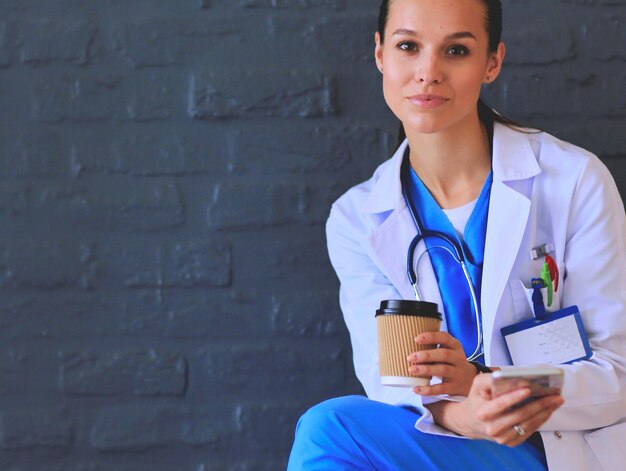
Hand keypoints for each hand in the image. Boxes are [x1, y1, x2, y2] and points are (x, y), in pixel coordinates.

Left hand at [406, 331, 476, 396]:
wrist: (469, 380)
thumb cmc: (451, 361)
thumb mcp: (448, 350)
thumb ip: (434, 346)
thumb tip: (406, 343)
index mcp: (455, 346)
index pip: (445, 338)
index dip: (431, 337)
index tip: (416, 338)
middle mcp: (458, 358)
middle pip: (444, 354)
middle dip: (426, 355)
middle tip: (410, 357)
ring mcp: (458, 373)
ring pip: (443, 370)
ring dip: (426, 370)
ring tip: (412, 370)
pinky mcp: (454, 387)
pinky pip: (441, 388)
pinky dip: (428, 389)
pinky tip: (416, 389)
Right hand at [433, 373, 563, 445]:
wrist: (471, 421)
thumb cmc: (478, 400)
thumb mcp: (477, 385)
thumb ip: (489, 379)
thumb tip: (507, 377)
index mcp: (483, 413)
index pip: (501, 404)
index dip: (515, 397)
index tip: (528, 389)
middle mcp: (492, 428)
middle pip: (520, 415)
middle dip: (539, 404)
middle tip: (554, 396)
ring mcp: (503, 438)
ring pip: (529, 424)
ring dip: (545, 412)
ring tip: (555, 401)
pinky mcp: (511, 442)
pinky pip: (530, 430)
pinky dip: (541, 419)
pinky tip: (548, 410)